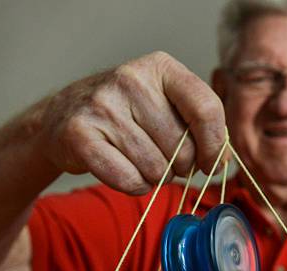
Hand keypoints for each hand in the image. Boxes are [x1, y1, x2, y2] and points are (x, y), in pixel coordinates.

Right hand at [35, 51, 225, 193]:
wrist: (63, 116)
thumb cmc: (126, 114)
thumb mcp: (164, 103)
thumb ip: (198, 124)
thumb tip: (224, 160)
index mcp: (160, 67)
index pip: (206, 108)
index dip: (215, 145)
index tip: (213, 164)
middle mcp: (131, 80)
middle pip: (182, 147)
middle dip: (180, 166)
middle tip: (163, 158)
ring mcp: (103, 105)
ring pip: (157, 169)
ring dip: (155, 177)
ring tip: (138, 160)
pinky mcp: (80, 134)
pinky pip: (129, 180)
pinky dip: (134, 186)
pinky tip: (125, 170)